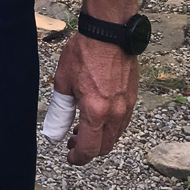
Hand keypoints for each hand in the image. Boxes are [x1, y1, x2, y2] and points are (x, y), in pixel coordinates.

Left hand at [52, 32, 137, 164]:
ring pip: (115, 135)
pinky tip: (98, 114)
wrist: (109, 32)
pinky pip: (123, 121)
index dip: (77, 158)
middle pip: (104, 146)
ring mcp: (127, 106)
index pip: (89, 149)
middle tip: (73, 141)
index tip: (70, 157)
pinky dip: (110, 126)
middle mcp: (115, 113)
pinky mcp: (133, 97)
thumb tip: (56, 131)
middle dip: (88, 149)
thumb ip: (60, 110)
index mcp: (96, 112)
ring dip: (100, 138)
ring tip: (83, 127)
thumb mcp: (63, 81)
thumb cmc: (85, 52)